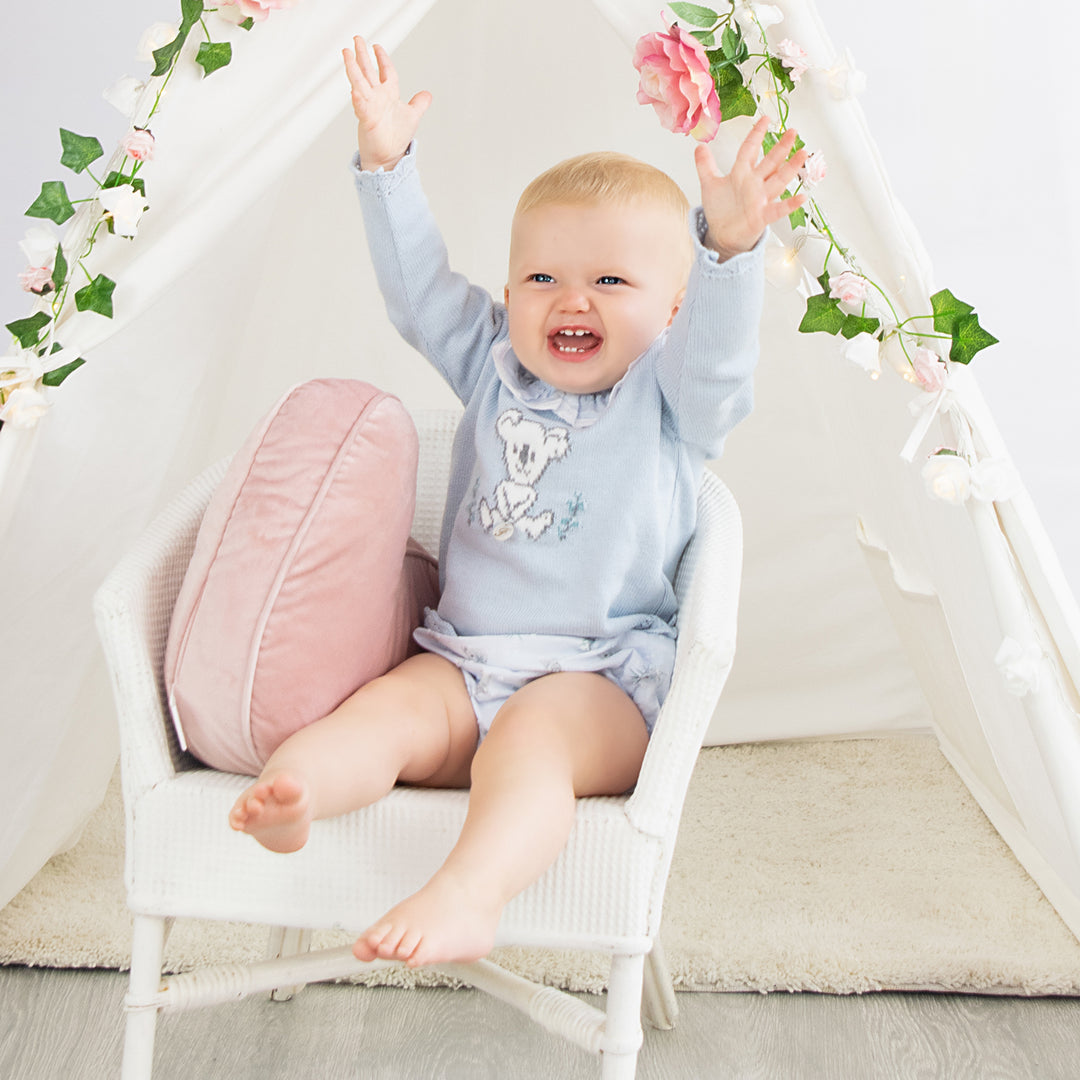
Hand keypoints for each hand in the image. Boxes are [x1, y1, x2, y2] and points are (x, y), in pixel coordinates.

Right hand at [342, 36, 430, 171]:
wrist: (388, 158)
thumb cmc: (396, 139)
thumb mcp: (412, 117)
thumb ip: (419, 104)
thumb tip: (427, 94)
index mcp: (389, 95)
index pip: (385, 71)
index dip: (382, 59)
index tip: (376, 47)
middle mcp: (378, 98)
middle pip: (369, 71)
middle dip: (362, 55)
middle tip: (357, 39)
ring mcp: (370, 107)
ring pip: (360, 83)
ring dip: (353, 68)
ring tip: (347, 53)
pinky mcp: (366, 119)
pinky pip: (360, 106)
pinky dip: (358, 98)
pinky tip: (354, 88)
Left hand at [694, 116, 807, 260]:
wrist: (722, 236)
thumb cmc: (720, 210)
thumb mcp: (709, 185)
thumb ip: (705, 165)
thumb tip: (699, 146)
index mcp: (741, 173)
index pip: (750, 149)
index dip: (756, 134)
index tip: (765, 119)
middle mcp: (754, 183)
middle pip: (769, 162)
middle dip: (781, 147)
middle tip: (793, 131)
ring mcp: (760, 199)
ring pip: (778, 180)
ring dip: (790, 168)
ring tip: (803, 153)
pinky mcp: (762, 217)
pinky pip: (778, 209)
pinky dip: (790, 204)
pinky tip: (802, 197)